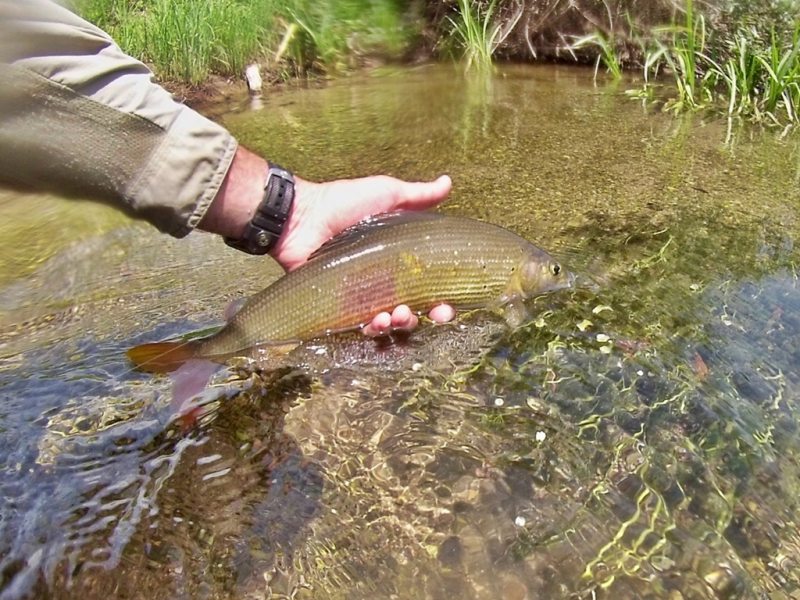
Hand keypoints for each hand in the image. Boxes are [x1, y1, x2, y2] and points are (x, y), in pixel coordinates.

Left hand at [200, 146, 456, 334]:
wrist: (303, 217)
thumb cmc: (345, 203)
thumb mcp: (386, 194)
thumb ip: (418, 195)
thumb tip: (448, 182)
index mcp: (400, 258)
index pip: (429, 285)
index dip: (443, 298)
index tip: (451, 303)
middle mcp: (385, 280)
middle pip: (415, 308)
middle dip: (430, 316)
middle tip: (436, 314)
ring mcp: (362, 296)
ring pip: (390, 322)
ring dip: (401, 323)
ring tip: (398, 314)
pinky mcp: (340, 307)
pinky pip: (360, 326)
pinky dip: (372, 328)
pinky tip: (376, 321)